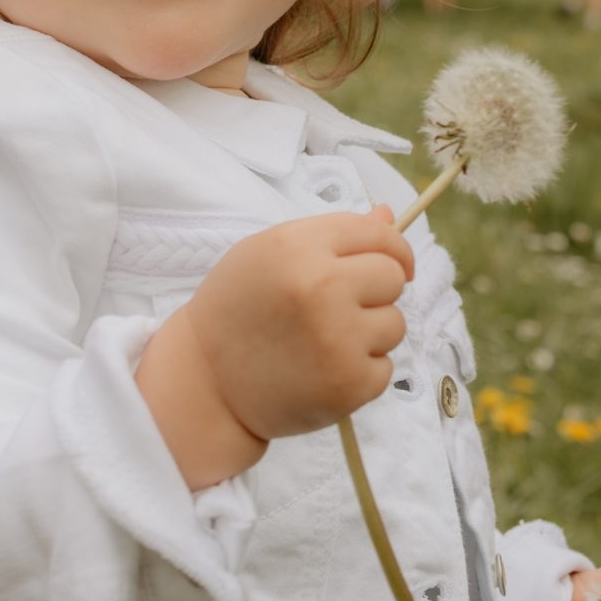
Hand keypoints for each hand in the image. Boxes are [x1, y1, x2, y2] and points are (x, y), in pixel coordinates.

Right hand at [179, 207, 416, 440]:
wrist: (205, 384)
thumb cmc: (236, 311)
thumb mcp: (269, 254)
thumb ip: (332, 234)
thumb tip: (387, 215)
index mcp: (299, 248)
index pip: (378, 234)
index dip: (393, 248)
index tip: (395, 264)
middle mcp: (322, 287)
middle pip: (393, 277)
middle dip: (376, 292)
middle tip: (340, 308)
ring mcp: (339, 338)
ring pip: (395, 324)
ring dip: (370, 334)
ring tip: (324, 343)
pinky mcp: (349, 384)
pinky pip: (386, 368)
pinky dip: (362, 372)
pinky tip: (324, 371)